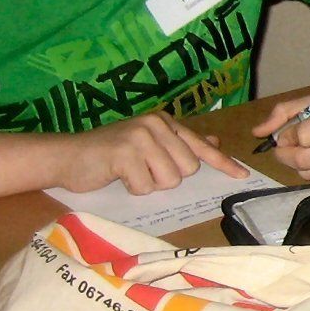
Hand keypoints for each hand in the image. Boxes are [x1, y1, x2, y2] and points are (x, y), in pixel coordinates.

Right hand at [61, 112, 248, 194]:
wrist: (67, 156)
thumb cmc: (109, 155)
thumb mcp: (147, 144)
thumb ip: (179, 143)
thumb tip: (214, 140)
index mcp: (164, 122)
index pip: (200, 146)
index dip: (222, 163)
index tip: (242, 175)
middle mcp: (155, 124)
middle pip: (187, 169)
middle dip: (166, 178)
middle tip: (141, 169)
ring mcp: (140, 137)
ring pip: (169, 180)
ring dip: (148, 184)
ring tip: (129, 172)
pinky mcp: (125, 154)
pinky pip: (146, 186)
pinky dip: (132, 188)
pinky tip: (118, 176)